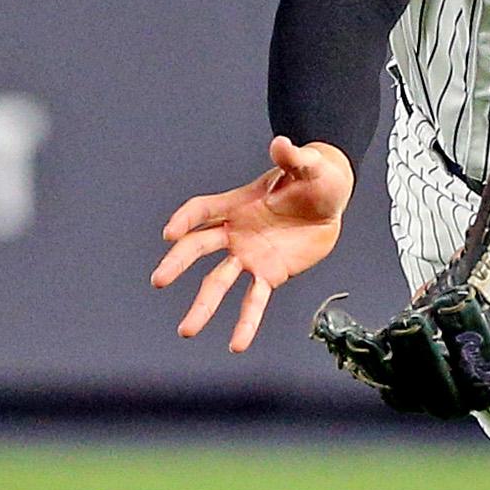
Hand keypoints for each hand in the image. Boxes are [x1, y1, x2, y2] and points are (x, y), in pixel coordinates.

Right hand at [151, 137, 353, 352]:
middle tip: (159, 280)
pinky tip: (236, 345)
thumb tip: (282, 144)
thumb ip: (293, 158)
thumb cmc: (315, 176)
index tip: (171, 234)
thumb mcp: (309, 165)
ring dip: (203, 306)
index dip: (185, 219)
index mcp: (238, 203)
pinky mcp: (269, 275)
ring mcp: (249, 256)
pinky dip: (245, 324)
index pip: (202, 210)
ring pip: (219, 282)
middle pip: (199, 247)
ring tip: (187, 330)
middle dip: (178, 263)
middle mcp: (235, 232)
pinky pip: (254, 302)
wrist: (330, 200)